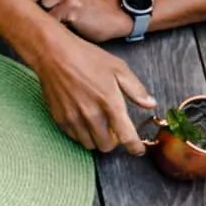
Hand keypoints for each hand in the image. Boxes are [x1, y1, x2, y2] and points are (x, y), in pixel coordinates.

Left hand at [17, 0, 131, 43]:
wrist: (112, 15)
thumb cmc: (82, 2)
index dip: (23, 0)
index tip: (33, 8)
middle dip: (34, 10)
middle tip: (51, 14)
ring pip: (39, 8)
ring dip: (46, 18)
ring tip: (62, 16)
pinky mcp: (75, 5)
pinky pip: (51, 19)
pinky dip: (56, 25)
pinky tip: (68, 22)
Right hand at [28, 30, 155, 155]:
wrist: (54, 55)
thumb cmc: (87, 58)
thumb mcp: (118, 68)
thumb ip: (136, 89)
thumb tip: (150, 104)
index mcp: (110, 102)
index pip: (126, 136)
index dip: (135, 147)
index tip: (138, 150)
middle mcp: (91, 115)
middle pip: (106, 146)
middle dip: (113, 142)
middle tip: (114, 131)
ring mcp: (73, 119)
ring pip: (89, 144)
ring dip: (97, 139)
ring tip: (99, 125)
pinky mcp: (60, 119)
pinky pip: (74, 137)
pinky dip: (82, 134)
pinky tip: (84, 121)